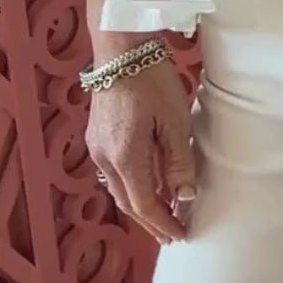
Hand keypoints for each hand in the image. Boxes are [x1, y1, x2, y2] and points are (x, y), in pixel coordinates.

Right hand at [86, 59, 196, 245]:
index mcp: (124, 157)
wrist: (120, 48)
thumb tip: (185, 196)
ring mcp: (97, 146)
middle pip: (127, 202)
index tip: (181, 235)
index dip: (163, 223)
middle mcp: (104, 157)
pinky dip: (132, 185)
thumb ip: (179, 161)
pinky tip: (147, 184)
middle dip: (150, 221)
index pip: (144, 204)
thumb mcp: (174, 120)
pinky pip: (114, 172)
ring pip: (118, 188)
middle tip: (171, 234)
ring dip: (140, 204)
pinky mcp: (97, 135)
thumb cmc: (150, 79)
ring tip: (161, 214)